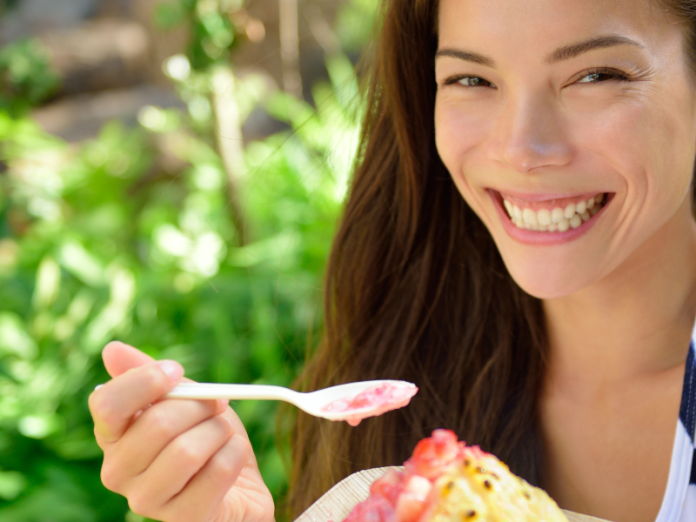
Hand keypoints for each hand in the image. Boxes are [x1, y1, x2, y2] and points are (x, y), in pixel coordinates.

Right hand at [88, 341, 274, 521]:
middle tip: (218, 404)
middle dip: (200, 406)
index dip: (145, 381)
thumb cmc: (205, 437)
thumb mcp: (183, 398)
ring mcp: (148, 500)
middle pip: (157, 424)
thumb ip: (149, 375)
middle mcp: (119, 472)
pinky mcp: (184, 519)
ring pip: (188, 450)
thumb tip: (112, 350)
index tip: (176, 371)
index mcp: (114, 437)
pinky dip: (236, 453)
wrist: (239, 486)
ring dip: (220, 431)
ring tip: (224, 434)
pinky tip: (233, 457)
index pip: (106, 405)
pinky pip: (218, 470)